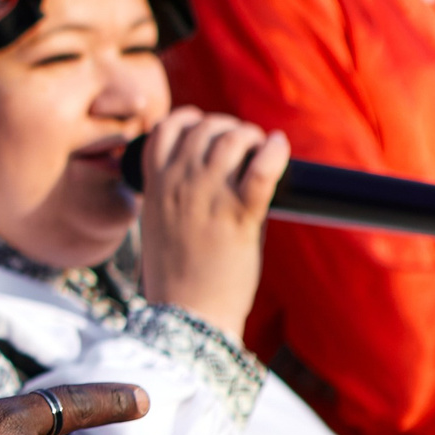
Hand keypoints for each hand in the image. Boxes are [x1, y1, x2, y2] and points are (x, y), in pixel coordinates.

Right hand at [137, 107, 288, 338]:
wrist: (189, 313)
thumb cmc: (177, 277)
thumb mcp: (161, 226)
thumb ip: (178, 197)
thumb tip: (213, 175)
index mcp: (155, 187)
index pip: (167, 129)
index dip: (190, 120)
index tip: (207, 128)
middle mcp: (179, 185)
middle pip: (204, 128)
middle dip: (227, 127)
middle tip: (244, 142)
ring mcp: (208, 197)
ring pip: (232, 139)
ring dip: (250, 136)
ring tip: (262, 147)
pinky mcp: (239, 214)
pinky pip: (262, 168)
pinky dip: (274, 151)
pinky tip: (279, 147)